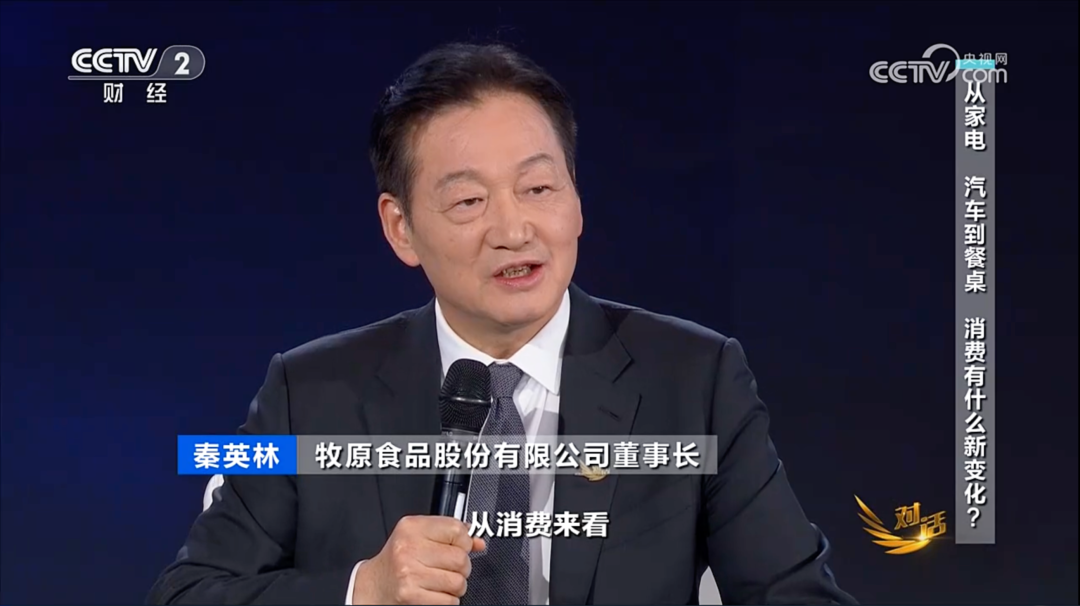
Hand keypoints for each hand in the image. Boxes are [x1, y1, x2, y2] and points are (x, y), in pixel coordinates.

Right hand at [351, 515, 485, 604]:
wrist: (373, 586)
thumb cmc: (397, 561)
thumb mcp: (418, 537)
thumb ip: (448, 535)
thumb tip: (478, 542)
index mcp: (412, 528)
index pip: (457, 529)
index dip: (463, 541)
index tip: (457, 547)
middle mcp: (408, 548)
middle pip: (461, 558)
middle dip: (460, 567)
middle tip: (446, 568)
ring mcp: (409, 573)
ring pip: (458, 582)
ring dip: (454, 586)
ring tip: (439, 582)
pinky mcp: (411, 595)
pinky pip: (450, 601)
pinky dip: (447, 600)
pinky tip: (434, 593)